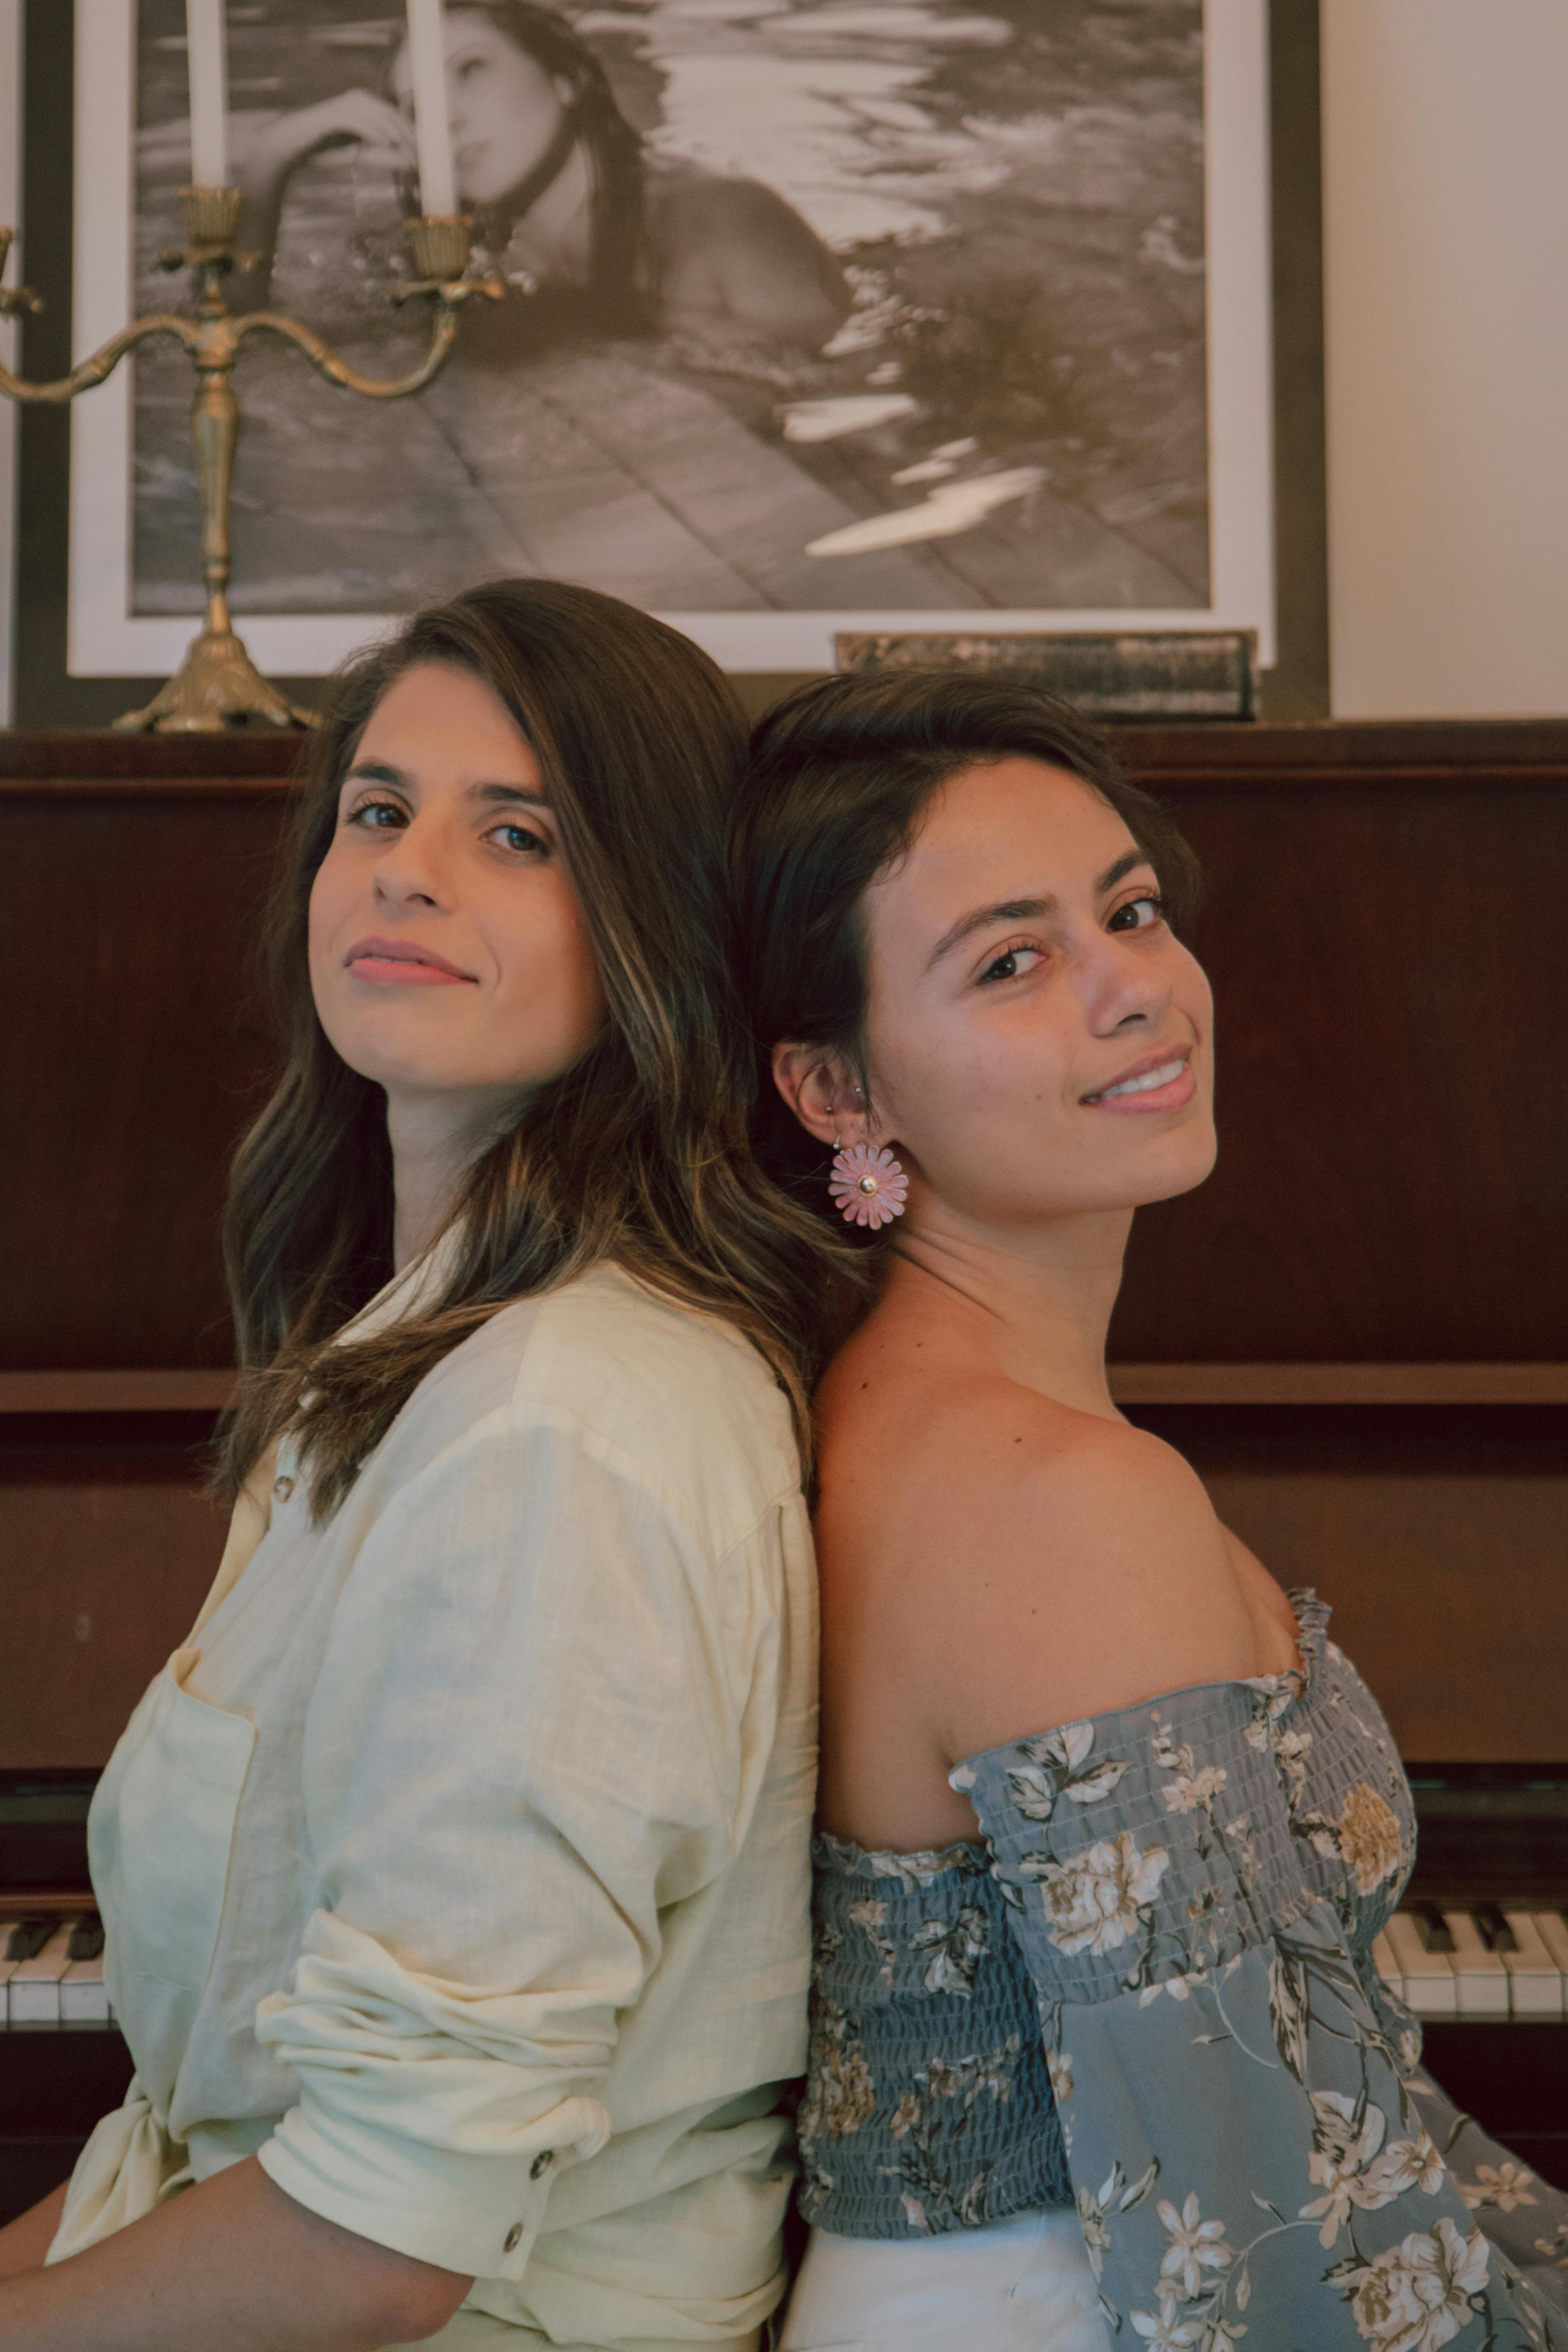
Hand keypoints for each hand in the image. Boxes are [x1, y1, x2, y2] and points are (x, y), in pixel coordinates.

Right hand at [241, 89, 415, 194]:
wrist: (291, 147)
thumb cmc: (323, 149)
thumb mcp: (358, 155)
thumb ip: (382, 157)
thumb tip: (409, 163)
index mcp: (364, 106)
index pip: (394, 116)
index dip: (411, 133)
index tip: (425, 152)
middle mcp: (356, 100)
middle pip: (389, 114)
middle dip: (408, 134)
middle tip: (422, 154)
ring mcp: (343, 105)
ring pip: (376, 115)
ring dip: (395, 134)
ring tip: (410, 152)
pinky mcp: (332, 114)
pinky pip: (357, 121)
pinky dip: (373, 131)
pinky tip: (387, 142)